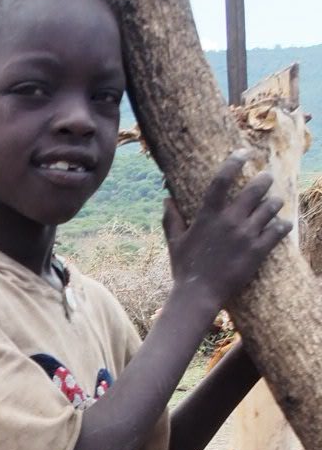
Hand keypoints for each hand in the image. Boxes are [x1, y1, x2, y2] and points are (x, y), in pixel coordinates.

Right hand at [164, 153, 289, 311]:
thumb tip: (166, 199)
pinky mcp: (258, 250)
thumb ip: (171, 218)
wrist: (198, 296)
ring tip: (273, 204)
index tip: (244, 153)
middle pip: (256, 187)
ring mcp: (246, 235)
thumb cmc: (184, 268)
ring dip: (274, 202)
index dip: (235, 161)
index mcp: (208, 215)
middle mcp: (229, 221)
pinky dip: (283, 225)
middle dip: (265, 179)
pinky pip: (280, 229)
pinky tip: (281, 225)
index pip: (222, 179)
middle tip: (266, 178)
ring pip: (272, 206)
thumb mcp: (175, 241)